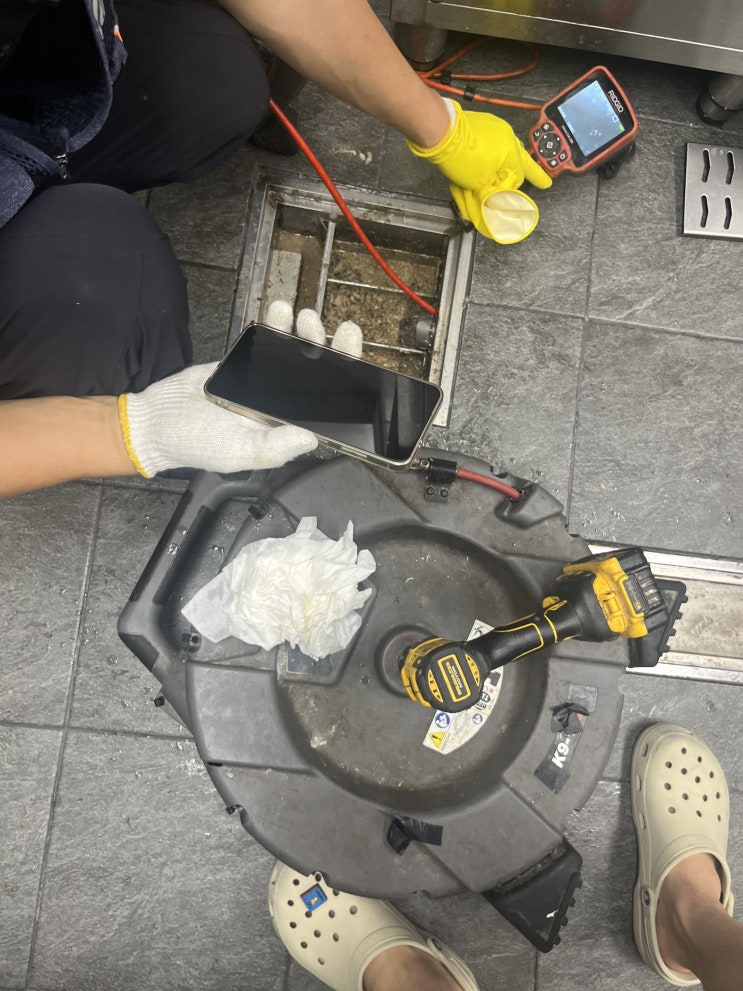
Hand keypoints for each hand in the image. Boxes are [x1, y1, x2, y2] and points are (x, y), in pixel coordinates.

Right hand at [117, 303, 362, 476]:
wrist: (157, 421)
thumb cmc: (199, 444)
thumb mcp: (238, 452)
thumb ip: (274, 448)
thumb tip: (310, 437)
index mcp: (289, 430)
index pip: (329, 408)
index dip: (348, 386)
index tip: (357, 365)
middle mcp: (284, 405)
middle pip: (321, 375)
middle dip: (336, 351)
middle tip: (346, 331)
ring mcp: (267, 382)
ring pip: (297, 354)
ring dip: (307, 334)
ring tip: (306, 317)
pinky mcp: (247, 362)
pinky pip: (268, 341)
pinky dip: (276, 324)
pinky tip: (280, 309)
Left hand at [407, 99, 550, 242]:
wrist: (441, 131)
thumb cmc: (460, 156)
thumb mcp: (479, 183)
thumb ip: (492, 191)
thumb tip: (497, 198)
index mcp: (511, 152)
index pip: (518, 178)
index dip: (510, 190)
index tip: (509, 198)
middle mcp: (507, 137)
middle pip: (521, 160)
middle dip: (532, 173)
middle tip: (543, 182)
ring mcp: (496, 127)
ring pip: (507, 150)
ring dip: (508, 163)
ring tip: (512, 173)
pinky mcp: (483, 123)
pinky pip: (494, 141)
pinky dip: (493, 153)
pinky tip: (486, 160)